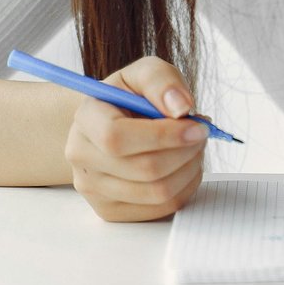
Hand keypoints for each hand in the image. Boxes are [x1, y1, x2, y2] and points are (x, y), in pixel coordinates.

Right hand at [65, 55, 206, 221]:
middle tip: (202, 134)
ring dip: (190, 169)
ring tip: (194, 148)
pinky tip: (184, 166)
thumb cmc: (129, 98)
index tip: (198, 127)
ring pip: (157, 193)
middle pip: (145, 169)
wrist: (109, 124)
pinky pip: (161, 209)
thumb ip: (162, 82)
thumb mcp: (144, 73)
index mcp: (85, 119)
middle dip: (186, 151)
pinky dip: (185, 187)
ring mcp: (93, 188)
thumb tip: (181, 108)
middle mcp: (81, 157)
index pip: (118, 138)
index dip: (165, 135)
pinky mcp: (110, 210)